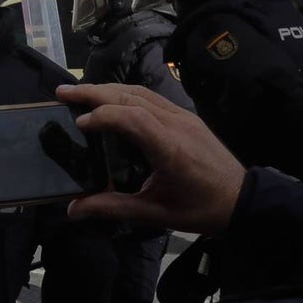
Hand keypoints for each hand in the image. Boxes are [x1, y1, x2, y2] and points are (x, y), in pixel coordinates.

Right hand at [58, 84, 244, 233]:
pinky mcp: (186, 116)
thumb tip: (73, 209)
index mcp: (169, 148)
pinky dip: (124, 93)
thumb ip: (111, 208)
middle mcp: (176, 124)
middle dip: (94, 92)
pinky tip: (108, 97)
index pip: (132, 117)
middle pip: (131, 96)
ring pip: (140, 91)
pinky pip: (151, 96)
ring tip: (79, 91)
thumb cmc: (199, 209)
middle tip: (62, 93)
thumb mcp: (154, 213)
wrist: (241, 199)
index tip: (78, 123)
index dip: (103, 115)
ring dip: (107, 88)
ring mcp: (183, 116)